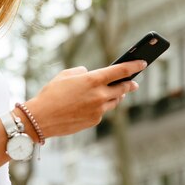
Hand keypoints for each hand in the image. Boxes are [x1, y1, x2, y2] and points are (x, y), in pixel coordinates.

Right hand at [24, 60, 145, 137]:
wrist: (42, 118)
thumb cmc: (51, 93)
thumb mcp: (66, 75)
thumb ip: (82, 72)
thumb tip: (92, 74)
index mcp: (93, 79)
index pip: (121, 71)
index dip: (134, 66)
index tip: (142, 63)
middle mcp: (99, 95)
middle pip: (123, 88)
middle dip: (129, 84)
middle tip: (133, 82)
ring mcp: (98, 109)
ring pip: (115, 101)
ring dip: (116, 96)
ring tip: (116, 92)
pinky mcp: (94, 120)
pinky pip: (103, 111)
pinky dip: (101, 106)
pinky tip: (93, 104)